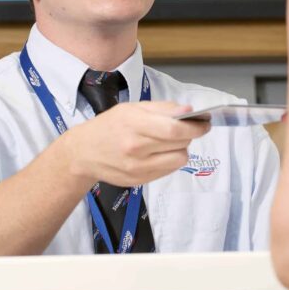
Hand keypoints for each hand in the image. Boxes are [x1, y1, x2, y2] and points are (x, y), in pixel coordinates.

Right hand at [59, 102, 209, 187]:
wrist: (84, 152)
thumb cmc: (109, 126)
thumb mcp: (132, 108)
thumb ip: (162, 108)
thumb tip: (188, 110)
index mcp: (134, 125)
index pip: (175, 129)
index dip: (195, 126)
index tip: (205, 123)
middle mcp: (135, 148)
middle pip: (180, 144)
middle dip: (190, 135)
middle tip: (189, 129)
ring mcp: (137, 167)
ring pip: (178, 159)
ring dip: (181, 149)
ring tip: (172, 142)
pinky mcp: (139, 180)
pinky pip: (168, 170)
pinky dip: (171, 160)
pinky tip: (161, 152)